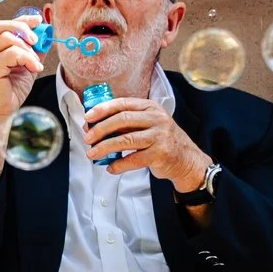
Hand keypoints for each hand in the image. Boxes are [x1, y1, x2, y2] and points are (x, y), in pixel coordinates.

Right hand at [0, 16, 48, 132]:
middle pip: (2, 27)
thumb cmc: (10, 92)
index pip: (5, 26)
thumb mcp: (26, 67)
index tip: (38, 21)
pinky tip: (34, 68)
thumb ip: (33, 52)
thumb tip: (46, 39)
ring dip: (27, 48)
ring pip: (8, 39)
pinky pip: (12, 54)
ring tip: (35, 63)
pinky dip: (27, 58)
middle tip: (37, 40)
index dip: (22, 20)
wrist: (1, 112)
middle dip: (23, 28)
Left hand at [80, 95, 212, 186]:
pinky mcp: (161, 153)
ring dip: (105, 147)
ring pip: (126, 140)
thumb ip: (126, 122)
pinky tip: (110, 168)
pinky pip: (134, 159)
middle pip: (122, 119)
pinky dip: (119, 165)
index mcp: (150, 107)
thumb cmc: (160, 140)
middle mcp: (156, 118)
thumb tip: (94, 126)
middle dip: (100, 129)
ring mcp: (160, 136)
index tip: (88, 117)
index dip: (103, 109)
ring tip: (92, 154)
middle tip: (87, 138)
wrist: (185, 158)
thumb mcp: (147, 124)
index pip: (123, 103)